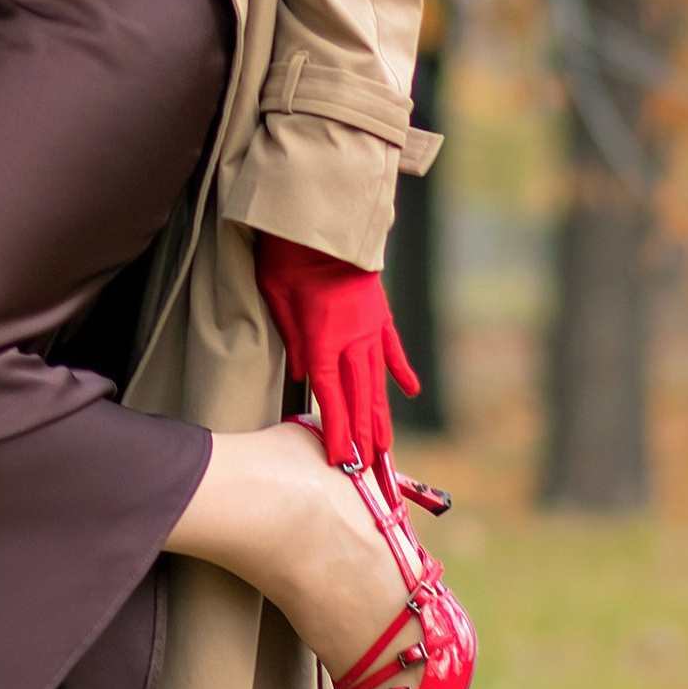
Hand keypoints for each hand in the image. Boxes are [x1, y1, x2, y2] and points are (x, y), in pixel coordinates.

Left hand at [255, 232, 418, 475]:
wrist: (324, 218)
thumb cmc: (288, 253)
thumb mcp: (275, 294)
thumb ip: (290, 338)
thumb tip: (300, 376)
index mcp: (323, 339)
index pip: (331, 397)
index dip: (336, 432)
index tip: (340, 461)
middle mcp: (352, 339)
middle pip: (359, 398)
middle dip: (362, 437)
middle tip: (367, 470)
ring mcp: (370, 326)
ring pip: (378, 381)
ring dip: (381, 416)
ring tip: (386, 447)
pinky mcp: (380, 312)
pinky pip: (393, 347)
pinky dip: (402, 370)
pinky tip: (412, 392)